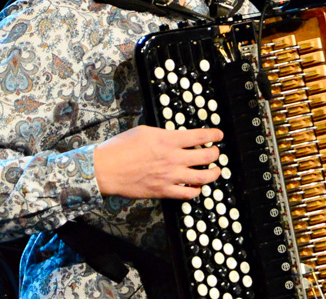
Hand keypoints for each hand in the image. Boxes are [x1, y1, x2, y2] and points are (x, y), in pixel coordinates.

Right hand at [93, 125, 222, 198]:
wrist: (106, 169)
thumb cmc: (121, 148)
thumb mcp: (145, 131)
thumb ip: (164, 135)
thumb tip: (176, 137)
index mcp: (168, 140)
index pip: (200, 136)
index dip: (214, 135)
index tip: (218, 135)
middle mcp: (173, 158)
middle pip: (207, 157)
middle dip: (216, 154)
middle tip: (216, 152)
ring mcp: (170, 176)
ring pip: (203, 177)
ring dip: (213, 173)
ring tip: (215, 170)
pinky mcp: (164, 191)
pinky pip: (188, 194)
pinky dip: (197, 190)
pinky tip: (197, 187)